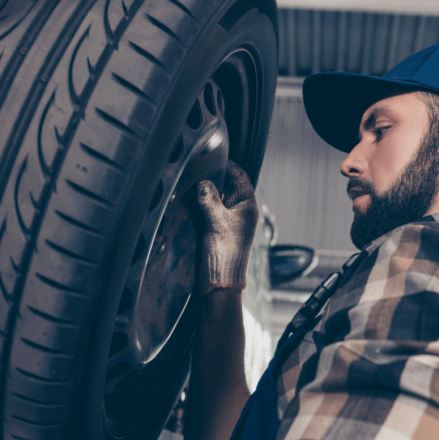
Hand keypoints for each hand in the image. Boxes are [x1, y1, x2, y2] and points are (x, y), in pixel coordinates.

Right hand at [194, 161, 257, 293]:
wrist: (220, 283)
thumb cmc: (223, 253)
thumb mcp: (216, 221)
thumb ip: (209, 198)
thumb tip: (203, 182)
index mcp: (248, 206)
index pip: (240, 176)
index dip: (226, 165)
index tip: (211, 156)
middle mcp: (242, 212)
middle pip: (228, 185)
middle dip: (213, 177)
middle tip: (197, 168)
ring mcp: (231, 221)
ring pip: (218, 197)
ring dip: (206, 191)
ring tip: (191, 183)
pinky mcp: (219, 230)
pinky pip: (211, 210)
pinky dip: (202, 204)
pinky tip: (190, 202)